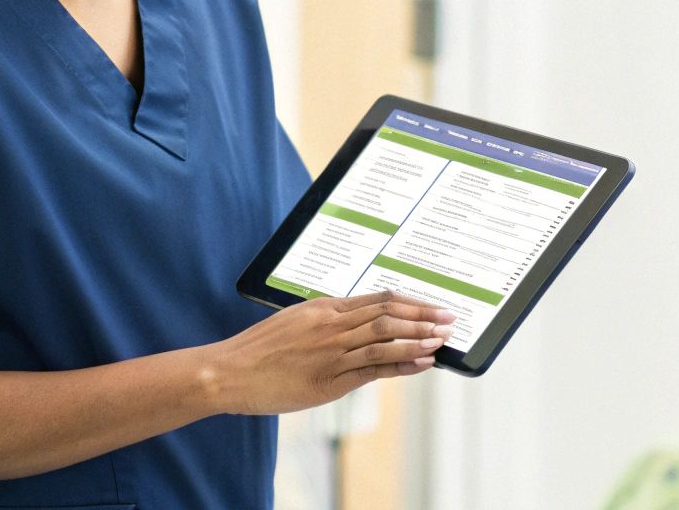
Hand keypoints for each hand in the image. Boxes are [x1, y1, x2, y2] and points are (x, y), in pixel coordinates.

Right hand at [203, 290, 455, 414]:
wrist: (227, 372)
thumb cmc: (260, 350)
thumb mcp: (297, 322)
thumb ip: (329, 320)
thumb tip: (362, 320)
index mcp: (325, 308)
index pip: (379, 298)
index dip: (411, 301)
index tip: (434, 303)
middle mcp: (331, 324)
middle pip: (388, 314)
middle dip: (424, 316)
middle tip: (450, 318)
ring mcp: (331, 352)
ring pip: (385, 338)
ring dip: (418, 338)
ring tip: (442, 339)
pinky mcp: (328, 379)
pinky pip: (372, 368)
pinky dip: (401, 363)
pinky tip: (421, 362)